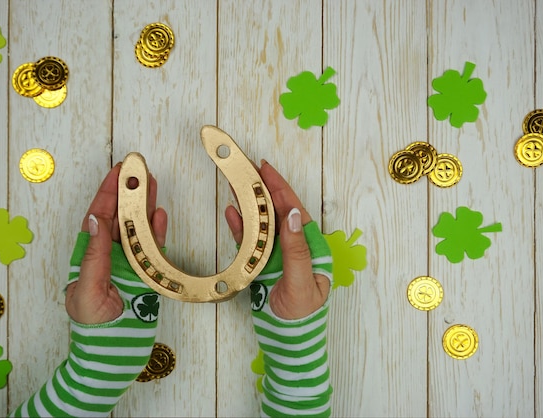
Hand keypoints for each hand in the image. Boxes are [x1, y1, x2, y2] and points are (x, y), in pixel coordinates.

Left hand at [65, 163, 167, 323]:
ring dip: (144, 205)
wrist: (112, 353)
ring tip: (152, 183)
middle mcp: (109, 255)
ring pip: (138, 227)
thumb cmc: (92, 326)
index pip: (98, 216)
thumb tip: (96, 220)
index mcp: (88, 256)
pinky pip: (154, 247)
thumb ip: (94, 256)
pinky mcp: (146, 274)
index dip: (107, 192)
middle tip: (138, 169)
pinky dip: (158, 230)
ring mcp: (129, 263)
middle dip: (128, 192)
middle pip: (119, 216)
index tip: (118, 172)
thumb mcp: (87, 290)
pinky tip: (159, 213)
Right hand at [225, 160, 329, 319]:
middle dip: (263, 189)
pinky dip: (240, 226)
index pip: (295, 210)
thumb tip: (294, 214)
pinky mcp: (261, 264)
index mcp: (310, 247)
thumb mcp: (302, 283)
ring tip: (236, 182)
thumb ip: (297, 250)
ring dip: (250, 203)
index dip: (281, 188)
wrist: (287, 340)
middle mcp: (294, 246)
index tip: (266, 169)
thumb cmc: (301, 315)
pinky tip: (232, 211)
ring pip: (262, 222)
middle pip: (277, 211)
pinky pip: (249, 240)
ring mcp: (276, 254)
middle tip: (247, 168)